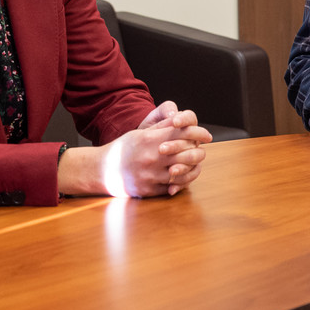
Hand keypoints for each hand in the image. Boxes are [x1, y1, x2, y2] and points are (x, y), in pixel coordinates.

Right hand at [59, 105, 210, 197]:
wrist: (102, 171)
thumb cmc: (123, 149)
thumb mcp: (140, 133)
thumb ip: (161, 128)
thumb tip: (181, 119)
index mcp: (150, 140)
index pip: (182, 133)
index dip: (198, 133)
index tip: (207, 135)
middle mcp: (152, 157)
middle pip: (187, 153)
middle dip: (199, 152)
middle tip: (202, 151)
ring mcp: (151, 175)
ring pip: (183, 172)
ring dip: (192, 168)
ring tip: (195, 165)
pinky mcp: (150, 190)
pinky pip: (174, 186)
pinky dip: (182, 182)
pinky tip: (184, 177)